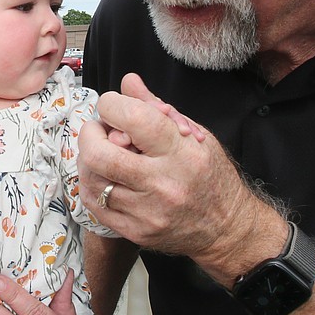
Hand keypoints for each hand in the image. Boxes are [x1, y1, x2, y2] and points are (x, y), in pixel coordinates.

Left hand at [79, 73, 282, 284]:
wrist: (226, 227)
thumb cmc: (210, 175)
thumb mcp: (194, 135)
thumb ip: (156, 108)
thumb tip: (128, 82)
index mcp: (182, 153)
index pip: (134, 119)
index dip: (113, 105)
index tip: (113, 105)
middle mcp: (163, 184)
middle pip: (100, 154)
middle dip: (90, 134)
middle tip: (98, 129)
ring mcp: (147, 212)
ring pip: (92, 179)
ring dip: (88, 159)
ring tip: (101, 151)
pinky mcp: (136, 231)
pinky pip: (94, 204)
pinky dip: (92, 183)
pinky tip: (103, 175)